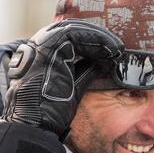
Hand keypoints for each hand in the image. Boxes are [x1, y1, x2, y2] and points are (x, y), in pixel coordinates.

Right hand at [1, 19, 123, 136]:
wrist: (36, 123)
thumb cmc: (51, 110)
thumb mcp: (72, 85)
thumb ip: (83, 70)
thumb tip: (101, 62)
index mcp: (40, 55)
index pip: (66, 37)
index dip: (89, 40)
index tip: (108, 50)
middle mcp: (36, 47)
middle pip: (69, 30)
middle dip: (95, 36)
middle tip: (115, 46)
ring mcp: (39, 46)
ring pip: (72, 30)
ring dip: (98, 37)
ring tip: (116, 48)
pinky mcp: (46, 48)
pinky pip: (74, 34)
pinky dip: (95, 39)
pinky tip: (110, 50)